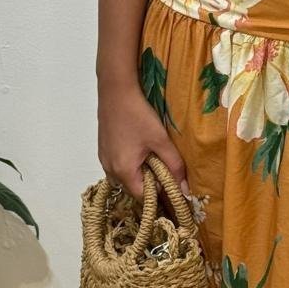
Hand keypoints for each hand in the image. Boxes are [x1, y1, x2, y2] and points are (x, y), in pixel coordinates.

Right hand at [97, 75, 188, 202]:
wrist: (116, 90)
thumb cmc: (138, 114)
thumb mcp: (161, 141)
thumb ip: (175, 166)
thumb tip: (185, 190)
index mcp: (123, 171)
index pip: (143, 197)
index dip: (159, 194)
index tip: (172, 184)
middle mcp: (109, 169)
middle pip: (133, 188)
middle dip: (150, 183)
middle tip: (164, 168)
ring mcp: (104, 160)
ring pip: (125, 178)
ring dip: (140, 174)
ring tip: (153, 158)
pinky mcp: (103, 151)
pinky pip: (118, 167)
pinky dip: (130, 165)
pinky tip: (140, 150)